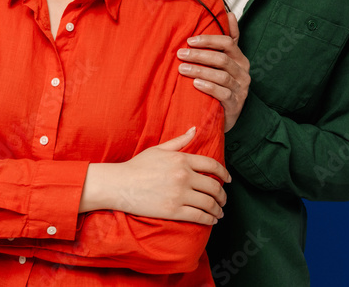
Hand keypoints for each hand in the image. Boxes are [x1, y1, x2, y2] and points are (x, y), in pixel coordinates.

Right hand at [80, 128, 230, 224]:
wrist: (119, 184)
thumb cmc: (137, 166)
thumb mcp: (159, 149)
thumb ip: (180, 140)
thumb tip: (195, 129)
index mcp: (182, 159)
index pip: (212, 165)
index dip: (224, 173)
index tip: (229, 179)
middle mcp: (184, 176)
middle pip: (213, 186)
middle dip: (222, 194)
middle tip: (224, 199)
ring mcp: (179, 194)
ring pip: (208, 203)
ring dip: (218, 209)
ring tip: (219, 211)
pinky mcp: (173, 211)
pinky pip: (198, 216)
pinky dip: (209, 219)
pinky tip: (211, 220)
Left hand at [177, 13, 249, 131]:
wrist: (227, 117)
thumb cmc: (224, 86)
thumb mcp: (227, 62)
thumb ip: (229, 39)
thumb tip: (230, 13)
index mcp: (240, 59)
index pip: (228, 43)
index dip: (209, 40)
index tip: (189, 40)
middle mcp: (243, 73)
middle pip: (222, 59)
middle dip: (199, 55)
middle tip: (180, 54)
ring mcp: (241, 90)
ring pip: (221, 75)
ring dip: (200, 70)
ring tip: (182, 69)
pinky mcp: (236, 105)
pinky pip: (223, 93)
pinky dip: (208, 87)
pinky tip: (195, 84)